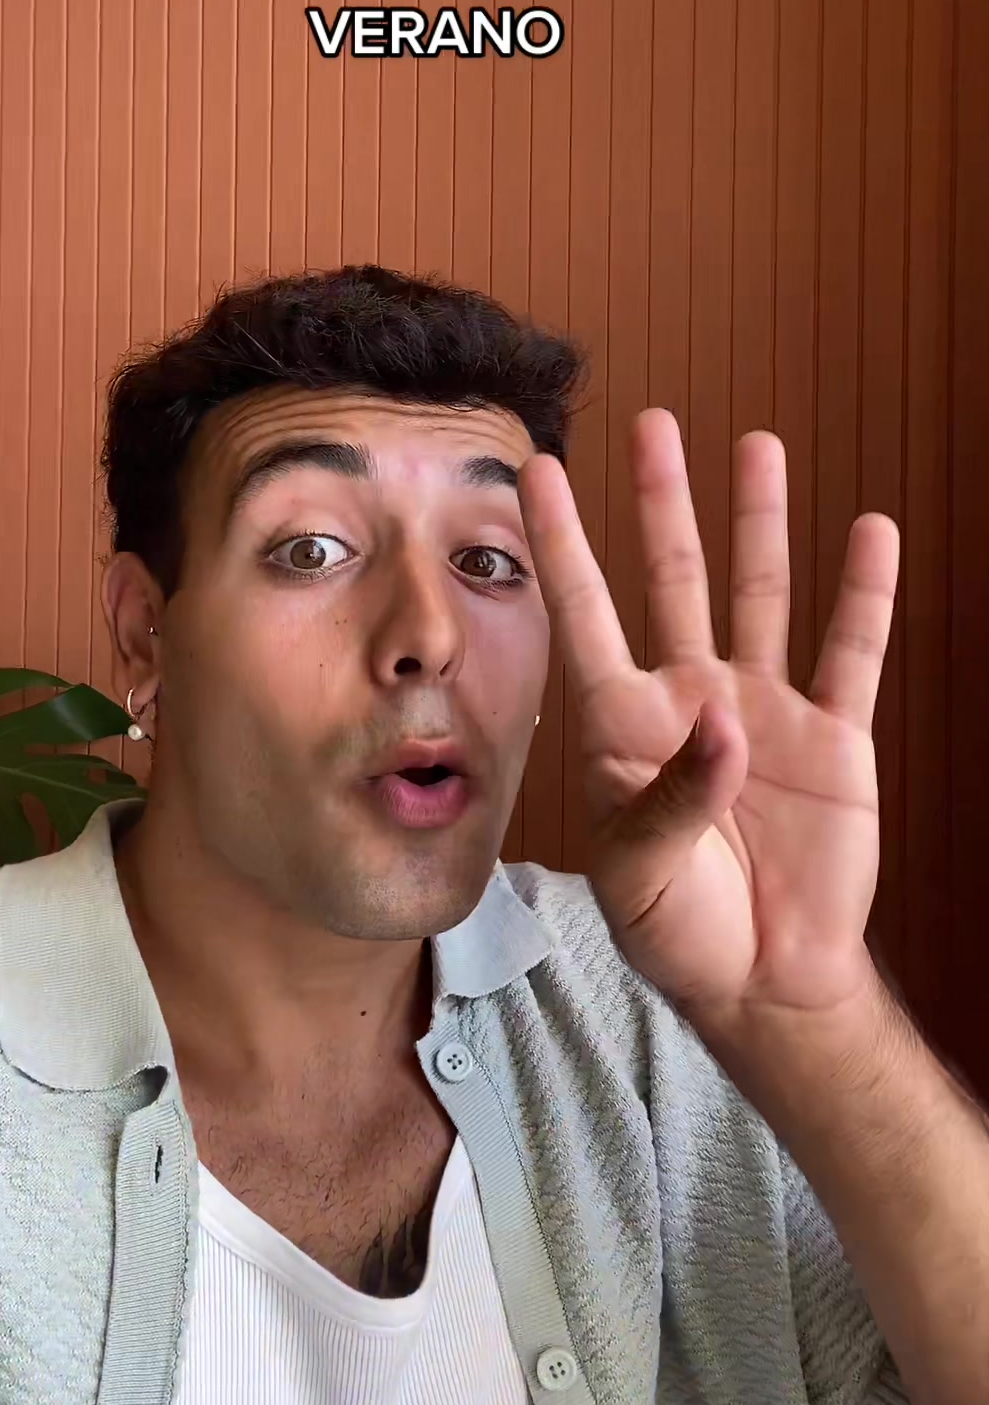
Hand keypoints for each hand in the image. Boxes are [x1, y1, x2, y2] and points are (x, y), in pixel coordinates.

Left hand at [517, 410, 899, 1027]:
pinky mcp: (833, 734)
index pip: (584, 612)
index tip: (536, 470)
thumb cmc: (678, 930)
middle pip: (673, 577)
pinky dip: (864, 592)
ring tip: (757, 445)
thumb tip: (725, 723)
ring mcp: (763, 709)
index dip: (561, 543)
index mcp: (624, 724)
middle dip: (662, 502)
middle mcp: (690, 697)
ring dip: (759, 521)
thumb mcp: (641, 872)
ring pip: (761, 592)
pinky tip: (868, 530)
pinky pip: (852, 650)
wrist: (765, 980)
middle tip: (653, 424)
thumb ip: (675, 795)